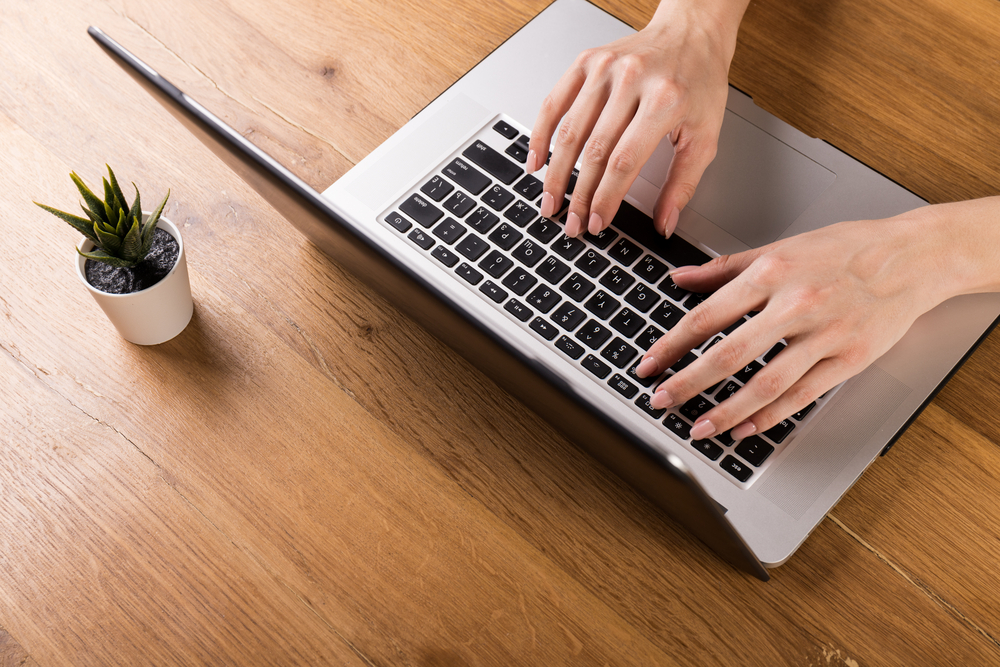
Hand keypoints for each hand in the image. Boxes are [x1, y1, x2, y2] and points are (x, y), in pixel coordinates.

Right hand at [528, 0, 748, 237]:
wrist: (691, 33)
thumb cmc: (699, 83)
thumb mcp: (705, 135)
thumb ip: (683, 183)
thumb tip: (664, 224)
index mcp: (665, 100)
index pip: (624, 161)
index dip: (606, 198)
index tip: (597, 223)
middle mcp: (633, 80)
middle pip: (594, 150)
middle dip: (579, 195)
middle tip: (572, 223)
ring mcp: (605, 68)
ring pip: (570, 131)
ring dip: (556, 173)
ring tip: (551, 201)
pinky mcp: (587, 61)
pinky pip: (554, 103)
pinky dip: (541, 135)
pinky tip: (537, 161)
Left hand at [634, 208, 963, 441]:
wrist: (914, 256)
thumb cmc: (847, 249)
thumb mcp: (781, 246)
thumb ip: (725, 268)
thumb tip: (680, 278)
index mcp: (771, 272)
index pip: (706, 316)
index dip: (670, 345)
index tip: (649, 364)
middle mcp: (795, 304)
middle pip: (729, 354)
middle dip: (688, 383)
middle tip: (661, 401)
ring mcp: (824, 334)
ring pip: (765, 383)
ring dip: (726, 411)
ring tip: (699, 427)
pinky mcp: (850, 358)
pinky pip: (803, 395)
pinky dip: (770, 416)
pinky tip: (746, 428)